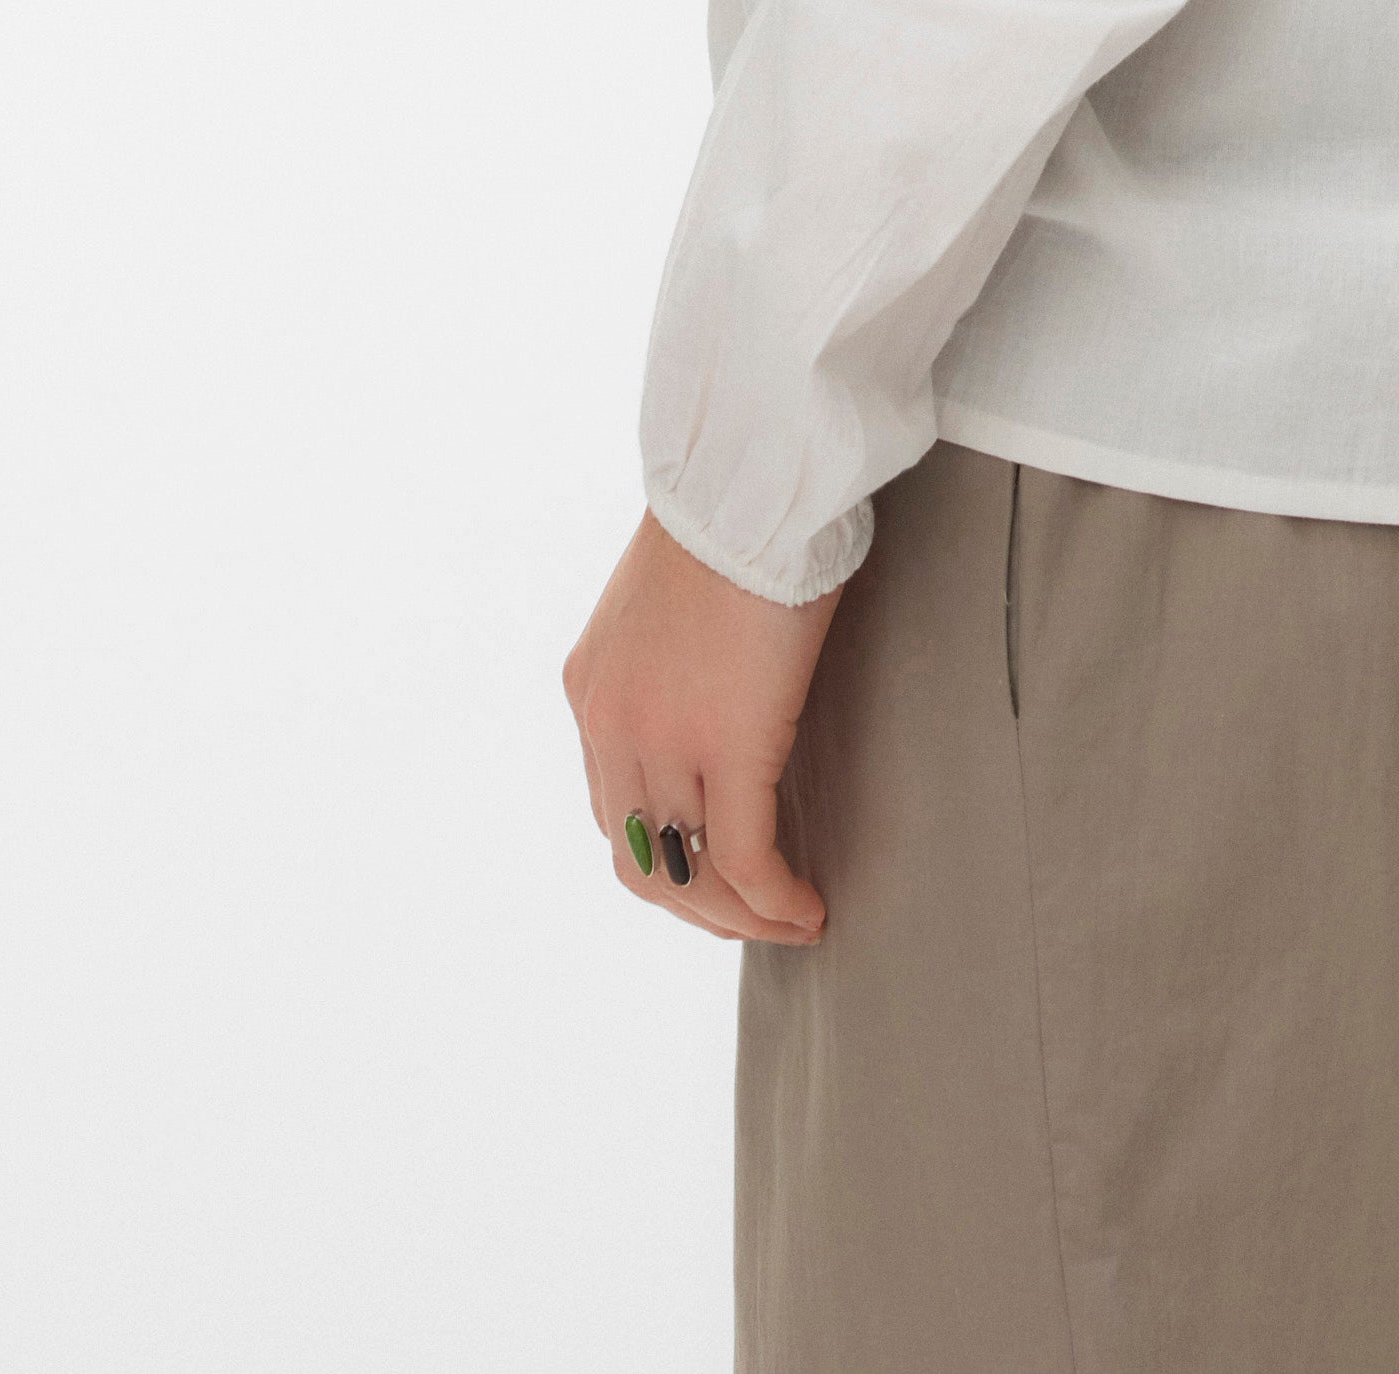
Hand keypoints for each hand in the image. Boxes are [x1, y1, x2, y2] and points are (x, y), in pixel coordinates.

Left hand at [563, 511, 839, 946]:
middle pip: (640, 859)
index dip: (665, 857)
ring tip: (790, 920)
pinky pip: (746, 857)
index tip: (716, 868)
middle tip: (754, 916)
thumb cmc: (735, 512)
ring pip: (688, 873)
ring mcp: (660, 742)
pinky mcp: (727, 748)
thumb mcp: (673, 599)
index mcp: (590, 689)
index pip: (614, 810)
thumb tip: (719, 687)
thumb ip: (674, 658)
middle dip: (697, 903)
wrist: (752, 478)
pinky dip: (774, 899)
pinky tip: (808, 907)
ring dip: (739, 914)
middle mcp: (607, 726)